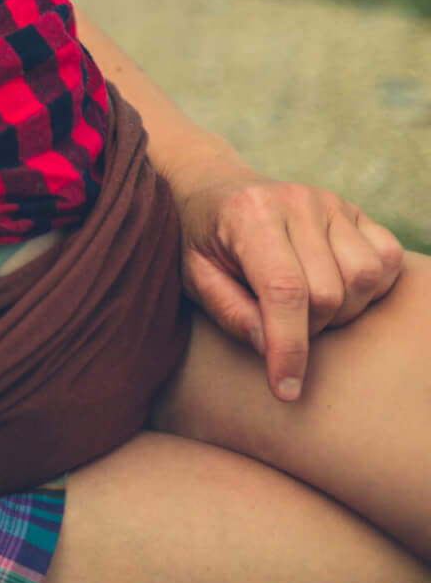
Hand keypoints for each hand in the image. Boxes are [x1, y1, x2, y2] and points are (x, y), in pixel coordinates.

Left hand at [173, 170, 404, 401]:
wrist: (217, 192)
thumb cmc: (202, 241)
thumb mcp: (194, 276)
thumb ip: (229, 311)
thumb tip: (270, 349)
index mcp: (248, 214)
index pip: (283, 290)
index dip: (289, 348)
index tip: (285, 390)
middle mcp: (295, 201)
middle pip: (327, 293)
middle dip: (308, 329)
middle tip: (280, 324)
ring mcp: (330, 203)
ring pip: (364, 279)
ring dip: (342, 310)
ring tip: (306, 306)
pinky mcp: (355, 211)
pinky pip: (388, 258)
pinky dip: (370, 287)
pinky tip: (338, 288)